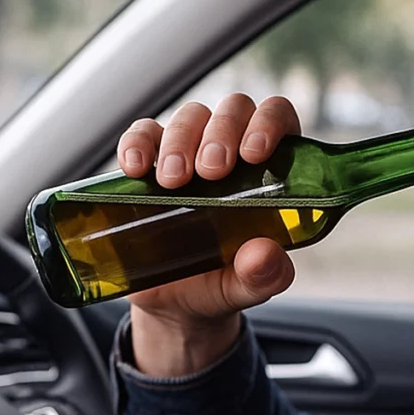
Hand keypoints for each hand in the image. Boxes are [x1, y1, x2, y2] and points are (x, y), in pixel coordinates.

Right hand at [115, 94, 301, 375]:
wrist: (174, 304)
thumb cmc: (221, 283)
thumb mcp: (245, 286)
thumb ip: (263, 275)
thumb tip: (265, 254)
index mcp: (269, 170)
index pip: (278, 117)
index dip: (268, 122)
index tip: (253, 152)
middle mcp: (232, 150)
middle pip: (233, 110)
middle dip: (221, 133)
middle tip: (210, 171)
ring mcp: (190, 151)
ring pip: (190, 116)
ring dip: (181, 139)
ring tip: (172, 181)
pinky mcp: (150, 163)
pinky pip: (142, 134)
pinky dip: (137, 143)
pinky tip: (135, 168)